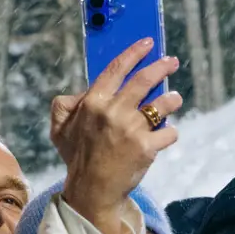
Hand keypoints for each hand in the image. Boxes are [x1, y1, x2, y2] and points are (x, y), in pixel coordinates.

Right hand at [52, 38, 182, 233]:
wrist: (92, 190)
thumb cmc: (77, 156)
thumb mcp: (59, 127)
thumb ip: (65, 104)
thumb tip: (82, 92)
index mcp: (93, 103)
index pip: (116, 70)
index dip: (134, 53)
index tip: (148, 44)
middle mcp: (113, 112)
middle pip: (144, 81)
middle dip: (162, 67)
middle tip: (172, 62)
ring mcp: (132, 129)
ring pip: (162, 104)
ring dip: (172, 99)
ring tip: (175, 98)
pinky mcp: (147, 147)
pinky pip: (168, 132)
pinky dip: (170, 132)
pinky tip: (166, 134)